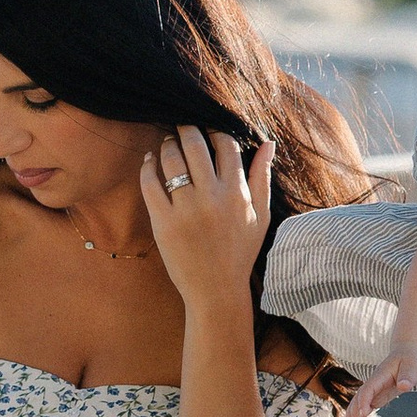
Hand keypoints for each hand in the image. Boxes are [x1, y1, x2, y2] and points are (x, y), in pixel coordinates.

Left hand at [140, 126, 270, 309]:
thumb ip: (263, 177)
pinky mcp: (163, 222)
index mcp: (238, 193)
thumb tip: (268, 143)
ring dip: (167, 144)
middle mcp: (212, 197)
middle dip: (186, 128)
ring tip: (167, 143)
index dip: (215, 130)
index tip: (207, 128)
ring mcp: (186, 209)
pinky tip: (150, 161)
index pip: (225, 144)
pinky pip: (150, 184)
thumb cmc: (240, 251)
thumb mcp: (261, 215)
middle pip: (194, 144)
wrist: (216, 289)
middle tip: (181, 126)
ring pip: (171, 159)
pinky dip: (147, 167)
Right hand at [346, 353, 416, 416]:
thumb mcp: (414, 365)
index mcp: (380, 375)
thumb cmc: (411, 359)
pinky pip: (363, 407)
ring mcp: (373, 390)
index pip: (368, 389)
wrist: (407, 352)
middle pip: (358, 399)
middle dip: (355, 416)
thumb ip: (408, 376)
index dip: (364, 401)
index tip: (364, 414)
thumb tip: (404, 386)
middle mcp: (373, 383)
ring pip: (357, 404)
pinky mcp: (376, 395)